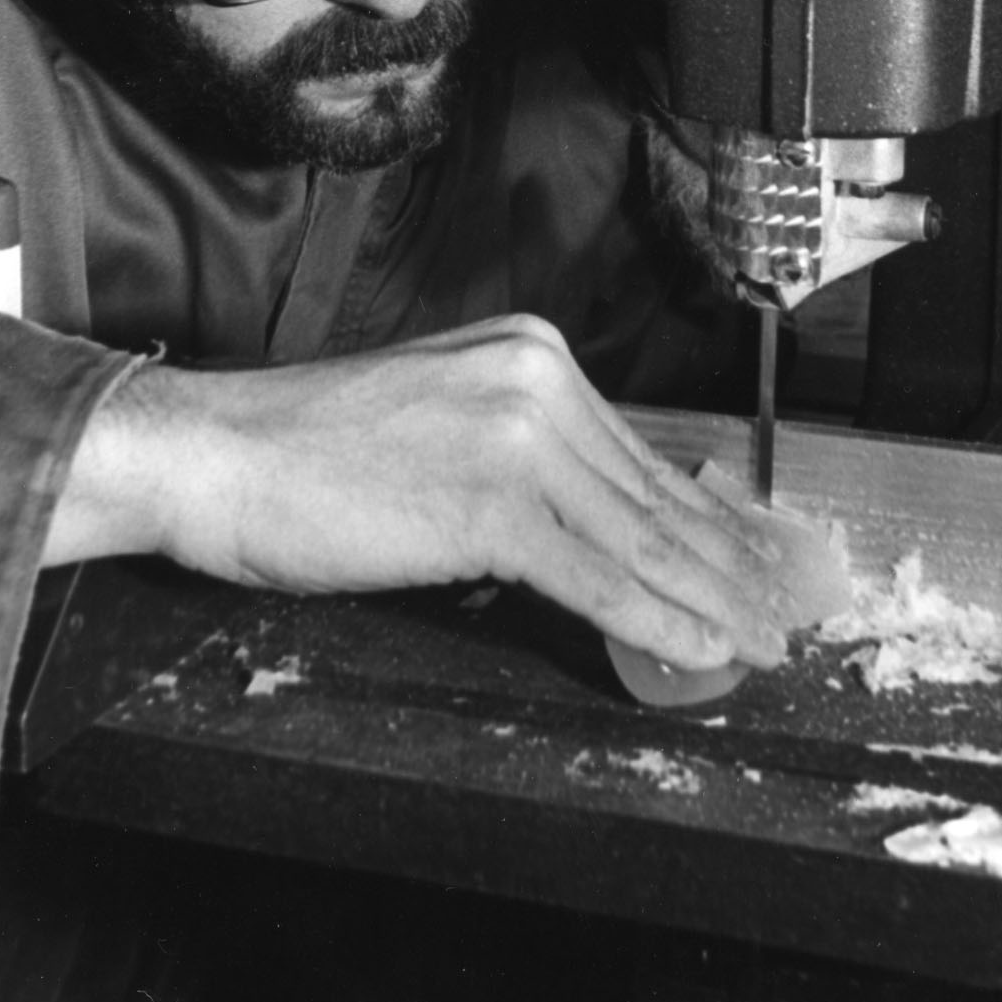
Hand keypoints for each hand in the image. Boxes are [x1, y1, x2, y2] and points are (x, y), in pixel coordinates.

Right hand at [47, 315, 790, 674]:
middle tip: (784, 613)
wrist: (216, 455)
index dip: (708, 521)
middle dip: (728, 565)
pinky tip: (700, 648)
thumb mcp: (436, 425)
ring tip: (759, 643)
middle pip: (654, 495)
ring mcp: (518, 432)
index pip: (638, 455)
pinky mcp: (492, 497)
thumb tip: (602, 529)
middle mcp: (536, 376)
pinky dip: (657, 619)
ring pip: (640, 537)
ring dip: (713, 601)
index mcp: (528, 353)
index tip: (755, 561)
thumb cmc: (306, 454)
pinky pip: (597, 574)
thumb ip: (523, 459)